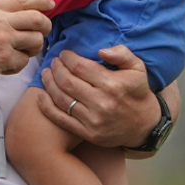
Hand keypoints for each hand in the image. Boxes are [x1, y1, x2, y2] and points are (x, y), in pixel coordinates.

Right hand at [0, 0, 52, 90]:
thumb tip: (24, 11)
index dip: (42, 1)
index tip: (50, 5)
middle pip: (38, 19)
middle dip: (45, 27)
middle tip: (41, 33)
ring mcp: (2, 39)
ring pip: (36, 41)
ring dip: (32, 49)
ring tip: (19, 53)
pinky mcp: (3, 58)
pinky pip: (23, 61)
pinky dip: (16, 65)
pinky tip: (3, 65)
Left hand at [35, 45, 163, 148]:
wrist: (143, 125)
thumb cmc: (137, 92)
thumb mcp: (137, 68)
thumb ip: (122, 54)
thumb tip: (101, 50)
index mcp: (113, 85)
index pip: (80, 67)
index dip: (68, 58)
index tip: (64, 53)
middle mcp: (101, 103)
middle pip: (67, 82)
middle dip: (56, 68)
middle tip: (54, 62)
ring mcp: (93, 120)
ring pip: (61, 99)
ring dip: (49, 84)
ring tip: (46, 73)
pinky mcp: (87, 133)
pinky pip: (61, 119)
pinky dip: (47, 107)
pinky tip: (40, 96)